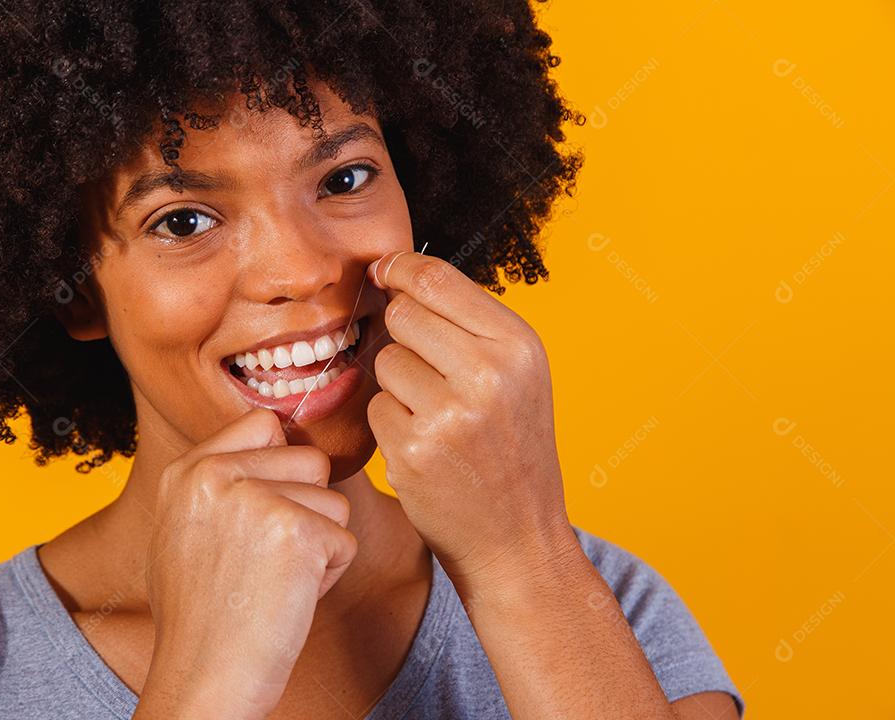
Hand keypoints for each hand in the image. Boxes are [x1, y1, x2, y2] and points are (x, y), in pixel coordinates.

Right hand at [133, 407, 357, 719]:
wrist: (204, 678)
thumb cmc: (202, 614)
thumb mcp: (186, 528)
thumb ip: (224, 481)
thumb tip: (278, 439)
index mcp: (186, 469)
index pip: (266, 425)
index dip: (281, 467)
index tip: (265, 515)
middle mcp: (213, 473)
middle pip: (309, 459)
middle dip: (305, 508)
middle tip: (265, 560)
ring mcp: (253, 499)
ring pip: (334, 500)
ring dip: (319, 543)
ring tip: (273, 581)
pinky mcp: (295, 532)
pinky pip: (345, 540)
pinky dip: (329, 575)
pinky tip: (287, 598)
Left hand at [364, 251, 576, 595]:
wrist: (518, 539)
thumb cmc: (511, 449)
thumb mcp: (517, 376)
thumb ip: (468, 323)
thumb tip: (396, 273)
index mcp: (518, 345)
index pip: (437, 278)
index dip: (400, 269)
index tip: (384, 273)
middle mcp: (489, 374)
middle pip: (402, 314)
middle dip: (403, 336)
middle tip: (429, 372)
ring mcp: (449, 414)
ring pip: (384, 360)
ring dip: (397, 385)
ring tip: (435, 416)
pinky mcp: (412, 451)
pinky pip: (375, 407)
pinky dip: (390, 424)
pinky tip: (423, 446)